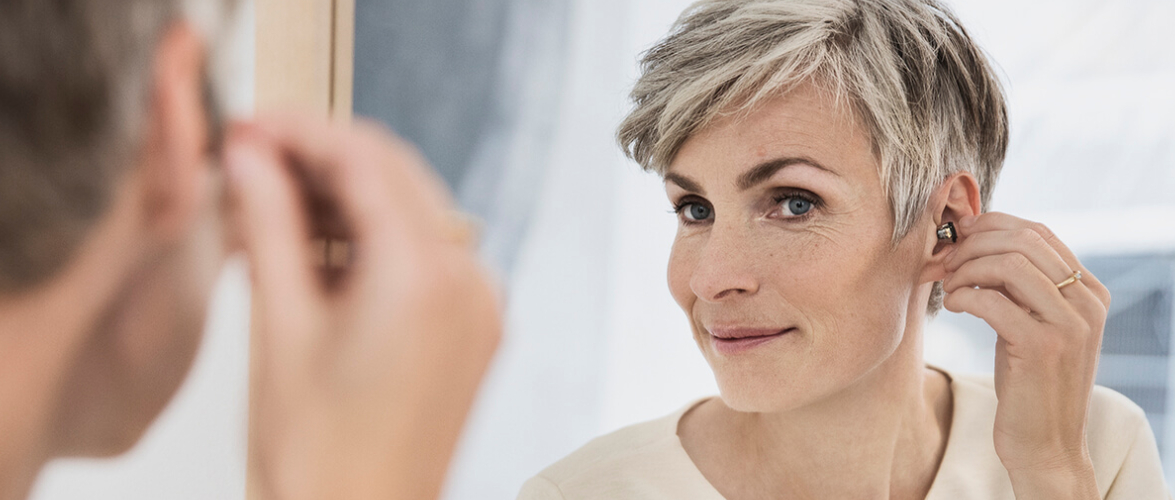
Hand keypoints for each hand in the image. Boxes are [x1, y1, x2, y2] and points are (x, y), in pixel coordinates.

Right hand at [225, 115, 501, 499]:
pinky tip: (324, 250)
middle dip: (325, 159)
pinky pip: (430, 255)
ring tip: (277, 208)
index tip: (255, 126)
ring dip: (351, 199)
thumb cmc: (319, 456)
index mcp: (425, 277)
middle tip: (257, 159)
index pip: (364, 159)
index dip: (302, 131)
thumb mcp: (279, 327)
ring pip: (414, 212)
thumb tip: (252, 157)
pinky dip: (379, 240)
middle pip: (396, 176)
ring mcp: (481, 306)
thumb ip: (268, 225)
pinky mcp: (476, 328)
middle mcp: (470, 282)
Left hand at [941, 212, 1109, 495]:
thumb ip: (1017, 286)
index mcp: (1089, 291)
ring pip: (1007, 263)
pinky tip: (952, 306)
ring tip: (948, 287)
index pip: (1037, 232)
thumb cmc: (1029, 382)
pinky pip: (991, 300)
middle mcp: (1086, 302)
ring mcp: (1069, 324)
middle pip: (1022, 240)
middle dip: (972, 245)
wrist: (1045, 443)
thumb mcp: (1030, 323)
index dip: (989, 227)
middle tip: (944, 262)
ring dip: (965, 268)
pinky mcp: (1042, 347)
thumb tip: (971, 240)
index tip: (956, 239)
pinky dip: (962, 295)